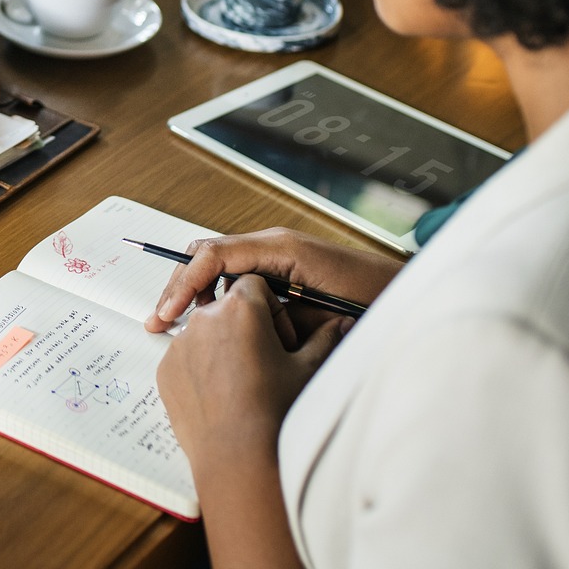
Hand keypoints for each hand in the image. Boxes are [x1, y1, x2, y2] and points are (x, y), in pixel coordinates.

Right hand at [146, 227, 401, 333]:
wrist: (410, 297)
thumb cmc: (375, 301)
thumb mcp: (319, 314)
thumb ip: (273, 313)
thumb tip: (228, 321)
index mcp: (279, 247)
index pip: (213, 255)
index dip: (183, 284)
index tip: (167, 314)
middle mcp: (273, 244)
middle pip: (206, 255)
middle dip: (178, 286)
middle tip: (159, 321)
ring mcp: (276, 254)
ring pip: (217, 265)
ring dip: (194, 293)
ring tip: (177, 324)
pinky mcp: (281, 269)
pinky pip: (236, 276)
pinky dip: (216, 297)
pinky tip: (211, 322)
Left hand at [157, 275, 349, 466]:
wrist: (239, 458)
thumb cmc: (276, 412)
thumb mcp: (308, 369)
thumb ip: (325, 337)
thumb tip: (343, 322)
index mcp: (240, 308)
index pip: (254, 285)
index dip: (271, 309)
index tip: (280, 338)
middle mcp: (203, 319)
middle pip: (226, 308)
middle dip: (245, 326)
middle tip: (264, 362)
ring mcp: (179, 345)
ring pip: (204, 333)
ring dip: (222, 346)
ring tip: (242, 383)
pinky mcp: (165, 370)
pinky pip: (186, 358)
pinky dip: (201, 368)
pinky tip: (222, 396)